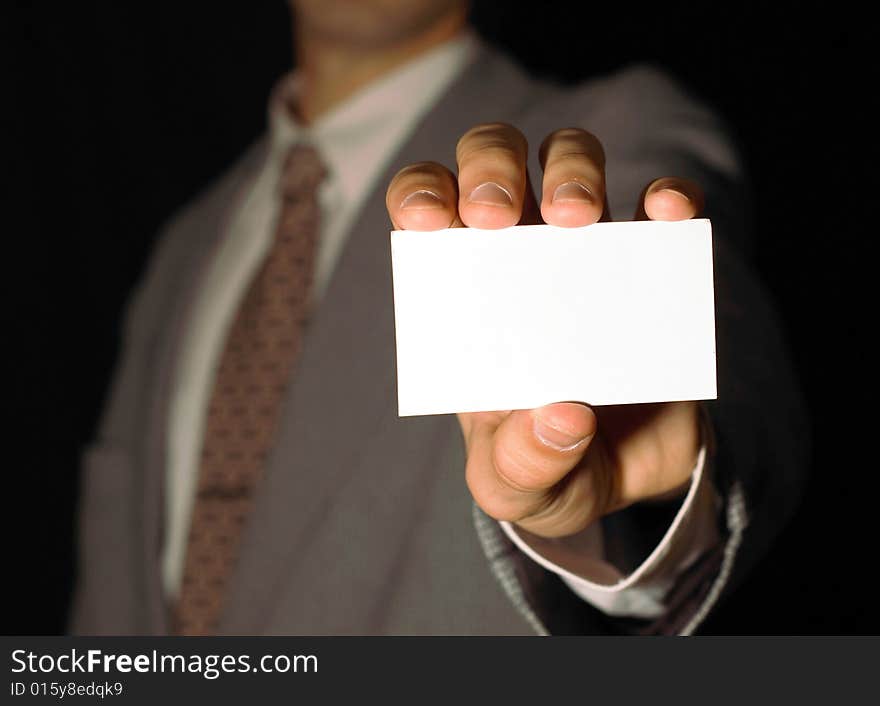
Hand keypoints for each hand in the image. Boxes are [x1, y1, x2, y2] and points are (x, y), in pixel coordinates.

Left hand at [385, 124, 703, 537]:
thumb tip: (565, 416)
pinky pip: (663, 204)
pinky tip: (668, 214)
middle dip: (490, 168)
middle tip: (497, 218)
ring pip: (571, 157)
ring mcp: (587, 250)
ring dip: (571, 167)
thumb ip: (524, 464)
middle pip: (494, 160)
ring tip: (575, 219)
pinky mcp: (653, 262)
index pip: (427, 210)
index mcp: (464, 292)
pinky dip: (668, 196)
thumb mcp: (519, 485)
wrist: (627, 479)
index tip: (429, 220)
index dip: (420, 194)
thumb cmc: (548, 467)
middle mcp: (519, 254)